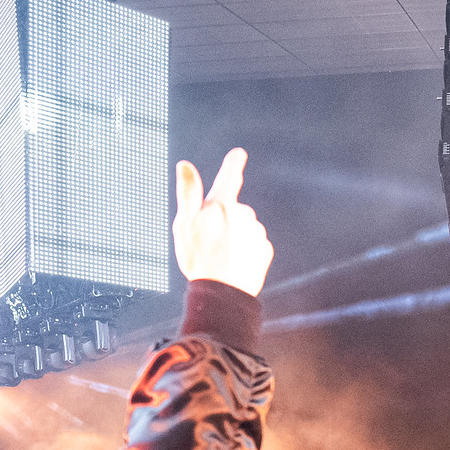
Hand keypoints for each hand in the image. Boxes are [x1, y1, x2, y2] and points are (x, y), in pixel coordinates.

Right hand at [172, 149, 273, 294]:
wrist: (223, 294)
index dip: (233, 164)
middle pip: (234, 209)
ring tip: (222, 255)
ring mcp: (256, 232)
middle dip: (225, 219)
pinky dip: (247, 250)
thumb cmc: (199, 260)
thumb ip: (187, 193)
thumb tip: (185, 165)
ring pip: (246, 227)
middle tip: (210, 241)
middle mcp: (243, 215)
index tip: (238, 154)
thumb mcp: (184, 225)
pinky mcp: (265, 250)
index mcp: (221, 205)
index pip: (229, 177)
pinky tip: (235, 262)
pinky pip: (255, 244)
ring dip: (236, 235)